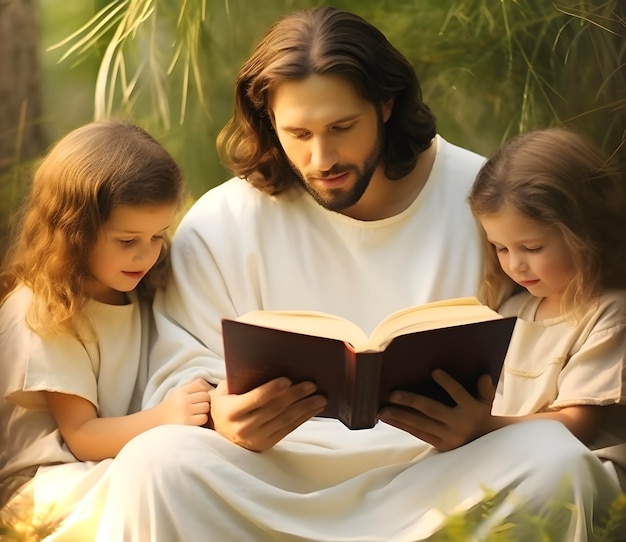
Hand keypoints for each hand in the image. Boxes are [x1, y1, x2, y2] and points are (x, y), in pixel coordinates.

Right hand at [158, 378, 211, 426]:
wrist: (156, 422)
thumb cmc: (171, 407)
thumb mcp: (178, 393)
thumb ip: (192, 388)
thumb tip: (211, 385)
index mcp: (181, 391)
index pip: (200, 385)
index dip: (203, 390)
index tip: (199, 397)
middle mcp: (183, 400)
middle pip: (206, 396)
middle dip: (205, 401)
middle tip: (199, 406)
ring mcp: (185, 411)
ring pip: (206, 407)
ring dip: (204, 411)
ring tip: (196, 413)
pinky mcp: (187, 423)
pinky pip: (203, 418)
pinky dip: (201, 419)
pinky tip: (194, 420)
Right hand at [209, 378, 327, 451]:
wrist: (220, 433)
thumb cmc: (225, 403)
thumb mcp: (225, 391)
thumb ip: (242, 381)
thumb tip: (270, 365)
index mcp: (231, 411)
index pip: (256, 398)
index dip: (272, 389)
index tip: (288, 380)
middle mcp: (243, 427)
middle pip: (275, 408)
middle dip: (296, 395)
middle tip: (312, 384)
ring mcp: (256, 438)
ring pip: (286, 420)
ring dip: (305, 408)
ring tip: (321, 398)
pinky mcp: (266, 444)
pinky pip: (289, 429)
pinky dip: (303, 418)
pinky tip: (314, 408)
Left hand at [379, 370, 495, 450]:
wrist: (488, 447)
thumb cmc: (483, 417)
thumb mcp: (488, 404)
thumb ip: (485, 390)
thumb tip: (484, 376)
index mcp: (471, 409)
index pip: (459, 394)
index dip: (448, 383)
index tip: (435, 371)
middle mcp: (458, 423)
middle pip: (432, 410)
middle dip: (411, 401)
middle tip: (392, 394)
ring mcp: (448, 436)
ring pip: (420, 424)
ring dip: (399, 416)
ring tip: (382, 410)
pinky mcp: (440, 445)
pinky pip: (418, 434)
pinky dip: (402, 425)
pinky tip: (388, 419)